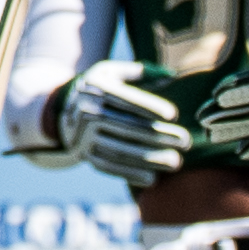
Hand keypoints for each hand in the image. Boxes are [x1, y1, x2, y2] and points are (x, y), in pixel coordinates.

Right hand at [13, 54, 193, 187]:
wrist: (63, 109)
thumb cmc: (99, 88)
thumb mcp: (111, 71)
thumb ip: (138, 72)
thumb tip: (171, 77)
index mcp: (96, 87)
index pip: (125, 98)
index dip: (149, 106)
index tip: (173, 114)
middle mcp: (87, 111)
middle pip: (127, 126)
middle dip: (158, 135)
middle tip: (185, 141)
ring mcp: (84, 135)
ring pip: (120, 149)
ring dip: (150, 158)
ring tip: (175, 162)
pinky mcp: (85, 154)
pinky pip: (109, 166)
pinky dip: (130, 173)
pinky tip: (153, 178)